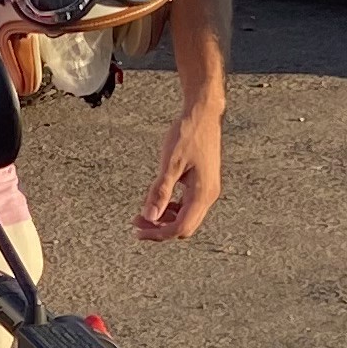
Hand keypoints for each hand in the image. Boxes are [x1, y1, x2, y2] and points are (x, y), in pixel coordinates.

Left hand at [135, 96, 223, 240]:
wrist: (204, 114)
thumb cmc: (188, 134)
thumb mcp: (170, 163)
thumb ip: (160, 192)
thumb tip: (150, 216)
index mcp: (202, 194)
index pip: (180, 227)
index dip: (158, 233)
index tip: (138, 230)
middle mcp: (208, 195)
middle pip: (184, 227)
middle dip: (160, 228)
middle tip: (138, 222)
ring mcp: (208, 190)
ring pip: (186, 217)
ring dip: (166, 219)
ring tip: (145, 211)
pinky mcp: (204, 183)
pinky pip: (189, 205)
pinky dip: (173, 208)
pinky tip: (160, 199)